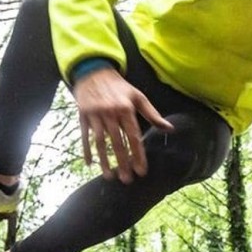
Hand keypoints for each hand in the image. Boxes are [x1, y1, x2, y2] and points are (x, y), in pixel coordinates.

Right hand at [71, 68, 173, 183]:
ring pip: (100, 142)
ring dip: (105, 161)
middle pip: (117, 143)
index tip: (142, 171)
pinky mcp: (83, 116)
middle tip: (127, 180)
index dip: (138, 155)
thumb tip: (169, 129)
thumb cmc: (118, 86)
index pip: (133, 137)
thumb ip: (152, 114)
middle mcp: (110, 113)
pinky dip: (87, 150)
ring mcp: (95, 115)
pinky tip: (90, 164)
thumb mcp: (137, 96)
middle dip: (123, 163)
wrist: (93, 72)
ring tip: (110, 177)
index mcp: (125, 109)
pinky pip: (85, 136)